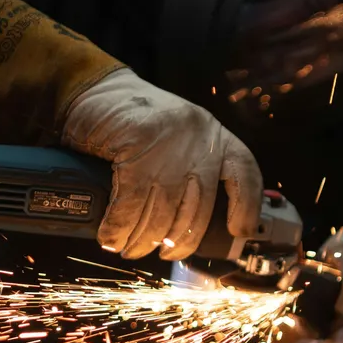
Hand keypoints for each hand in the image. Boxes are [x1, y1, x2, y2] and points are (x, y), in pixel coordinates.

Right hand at [61, 68, 262, 259]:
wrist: (95, 89)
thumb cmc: (133, 121)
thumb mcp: (174, 140)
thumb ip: (189, 170)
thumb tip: (188, 226)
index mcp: (214, 137)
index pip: (245, 174)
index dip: (246, 207)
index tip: (238, 230)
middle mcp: (199, 138)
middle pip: (198, 208)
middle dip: (179, 241)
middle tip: (162, 253)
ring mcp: (169, 141)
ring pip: (162, 211)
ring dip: (143, 240)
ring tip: (128, 248)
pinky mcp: (136, 143)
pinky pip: (130, 203)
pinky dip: (118, 227)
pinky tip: (110, 236)